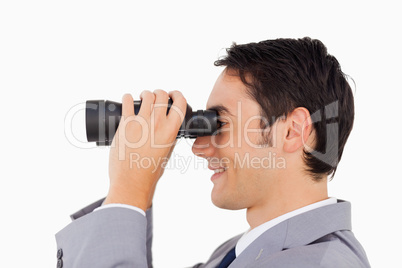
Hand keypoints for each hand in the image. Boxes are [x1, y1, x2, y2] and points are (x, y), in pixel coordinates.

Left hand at [104, 90, 186, 210]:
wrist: (132, 182)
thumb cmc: (149, 172)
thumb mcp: (167, 153)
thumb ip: (169, 139)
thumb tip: (170, 129)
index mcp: (171, 131)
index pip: (180, 103)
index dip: (177, 95)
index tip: (173, 95)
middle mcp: (157, 124)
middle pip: (162, 95)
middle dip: (160, 93)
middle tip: (155, 97)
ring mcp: (141, 122)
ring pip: (147, 95)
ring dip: (146, 94)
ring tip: (142, 98)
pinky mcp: (125, 124)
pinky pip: (127, 101)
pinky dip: (127, 98)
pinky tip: (128, 100)